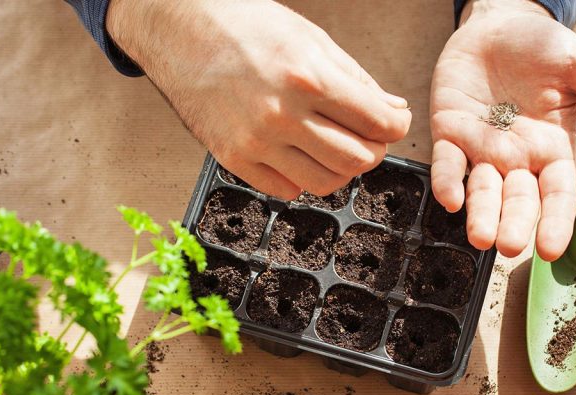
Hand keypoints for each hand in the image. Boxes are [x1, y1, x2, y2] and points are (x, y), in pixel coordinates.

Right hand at [107, 0, 411, 199]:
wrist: (180, 27)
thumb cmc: (244, 25)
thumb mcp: (310, 39)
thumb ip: (355, 79)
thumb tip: (391, 110)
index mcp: (309, 78)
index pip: (379, 124)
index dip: (395, 126)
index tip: (392, 123)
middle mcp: (283, 114)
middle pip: (357, 160)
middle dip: (372, 150)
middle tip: (366, 138)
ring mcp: (256, 142)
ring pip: (325, 183)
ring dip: (339, 169)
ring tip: (333, 148)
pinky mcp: (233, 158)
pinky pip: (286, 189)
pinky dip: (301, 177)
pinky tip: (298, 153)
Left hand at [429, 0, 575, 257]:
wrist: (498, 23)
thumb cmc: (541, 47)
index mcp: (551, 149)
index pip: (557, 194)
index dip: (555, 221)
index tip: (553, 249)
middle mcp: (516, 157)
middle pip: (517, 200)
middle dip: (514, 225)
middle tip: (510, 247)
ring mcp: (481, 148)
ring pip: (481, 190)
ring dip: (480, 215)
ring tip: (481, 238)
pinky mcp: (450, 133)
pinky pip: (447, 163)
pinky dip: (447, 181)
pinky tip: (449, 199)